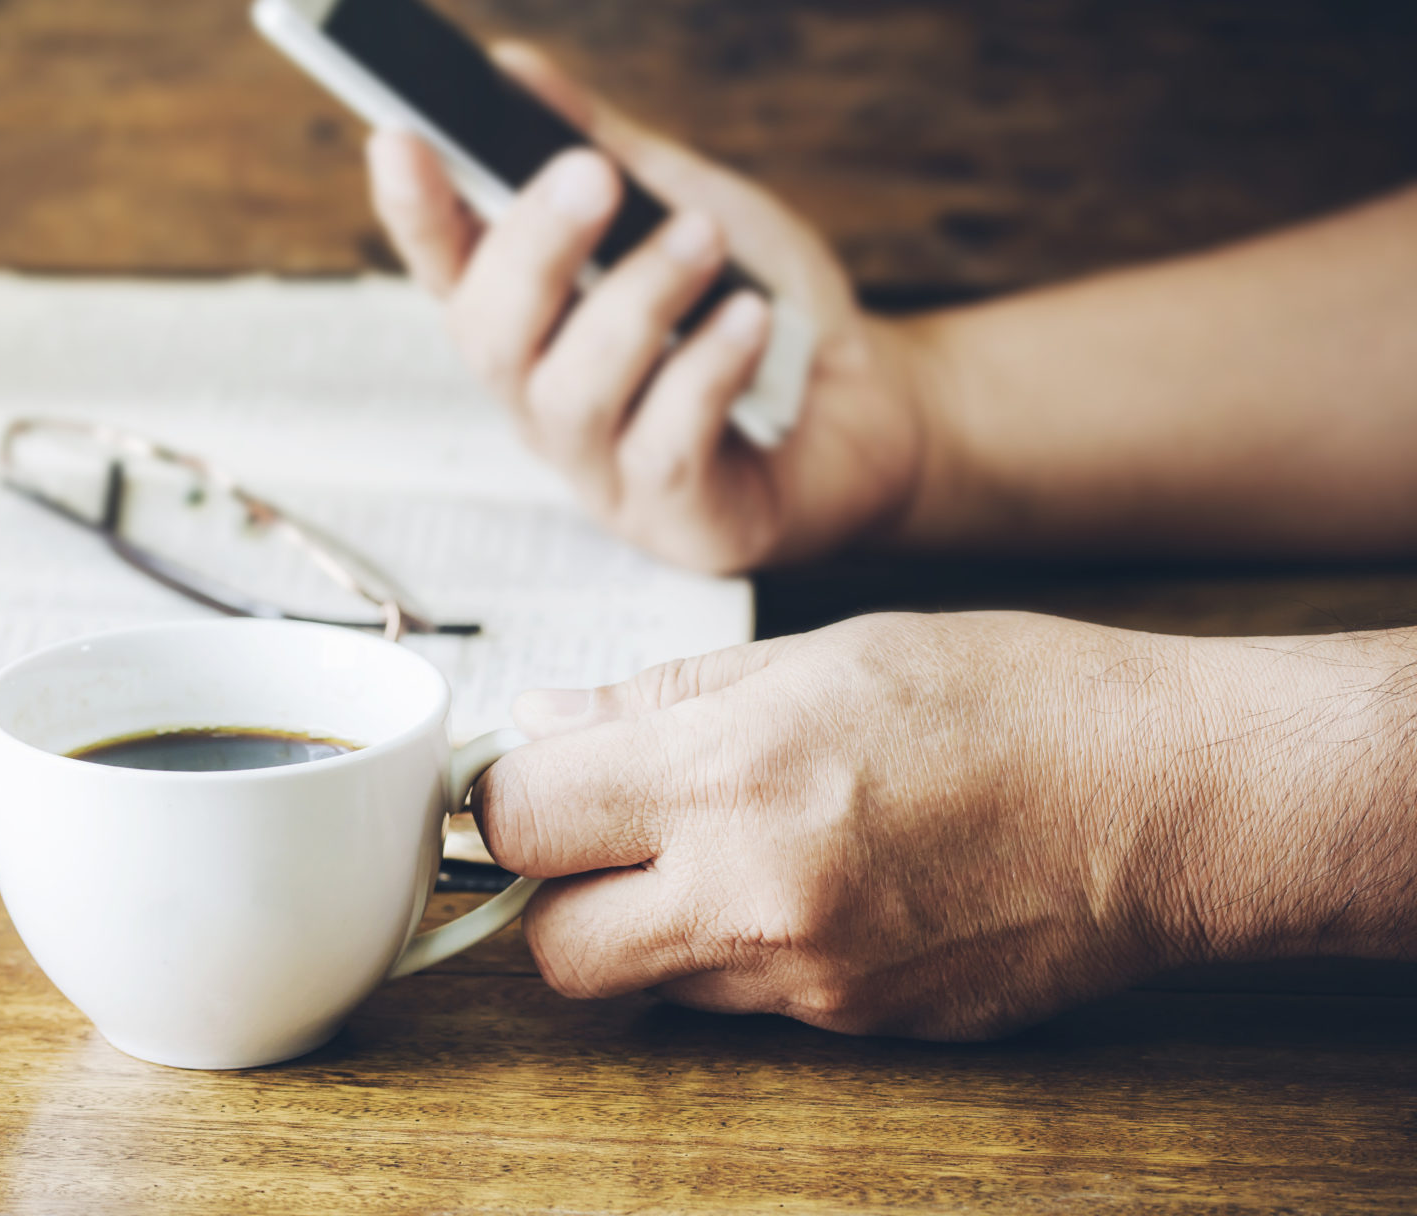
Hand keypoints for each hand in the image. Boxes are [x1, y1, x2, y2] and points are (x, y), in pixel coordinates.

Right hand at [366, 44, 926, 573]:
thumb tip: (513, 70)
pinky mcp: (675, 519)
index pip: (446, 268)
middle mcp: (547, 401)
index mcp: (535, 323)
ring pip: (571, 392)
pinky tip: (750, 320)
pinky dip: (706, 369)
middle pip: (487, 336)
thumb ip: (601, 144)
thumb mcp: (684, 203)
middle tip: (589, 175)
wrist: (879, 400)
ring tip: (703, 239)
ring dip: (635, 301)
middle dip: (532, 248)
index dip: (412, 211)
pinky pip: (666, 445)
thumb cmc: (767, 309)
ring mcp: (604, 469)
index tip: (399, 138)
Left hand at [472, 612, 1416, 1038]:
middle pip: (553, 950)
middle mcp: (752, 895)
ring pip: (647, 985)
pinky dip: (737, 955)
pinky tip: (808, 885)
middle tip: (607, 832)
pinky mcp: (857, 1028)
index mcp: (731, 773)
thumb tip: (548, 723)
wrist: (1173, 804)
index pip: (520, 822)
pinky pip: (741, 1006)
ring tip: (733, 846)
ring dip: (649, 927)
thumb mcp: (823, 652)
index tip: (531, 779)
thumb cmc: (1013, 699)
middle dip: (557, 894)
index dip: (506, 799)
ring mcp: (806, 981)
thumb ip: (663, 700)